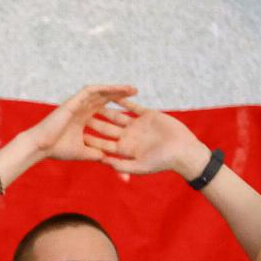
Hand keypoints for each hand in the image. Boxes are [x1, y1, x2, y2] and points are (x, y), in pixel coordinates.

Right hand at [18, 84, 137, 162]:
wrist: (41, 146)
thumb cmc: (57, 150)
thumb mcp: (83, 152)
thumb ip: (96, 153)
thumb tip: (110, 160)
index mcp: (84, 118)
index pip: (104, 108)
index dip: (118, 106)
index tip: (133, 107)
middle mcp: (82, 109)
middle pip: (105, 97)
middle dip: (120, 94)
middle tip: (136, 92)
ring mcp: (77, 104)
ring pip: (100, 92)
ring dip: (116, 89)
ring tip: (132, 88)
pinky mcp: (73, 101)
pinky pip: (91, 90)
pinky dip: (104, 88)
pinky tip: (117, 88)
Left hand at [86, 100, 209, 178]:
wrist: (184, 151)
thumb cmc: (163, 163)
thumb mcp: (140, 166)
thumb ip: (121, 165)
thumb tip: (103, 162)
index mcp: (125, 149)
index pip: (103, 144)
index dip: (91, 140)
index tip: (76, 135)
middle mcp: (129, 137)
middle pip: (107, 128)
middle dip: (93, 122)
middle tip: (78, 115)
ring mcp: (138, 125)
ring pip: (117, 115)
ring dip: (105, 108)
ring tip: (91, 101)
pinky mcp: (148, 115)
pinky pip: (133, 107)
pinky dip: (123, 100)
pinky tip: (112, 94)